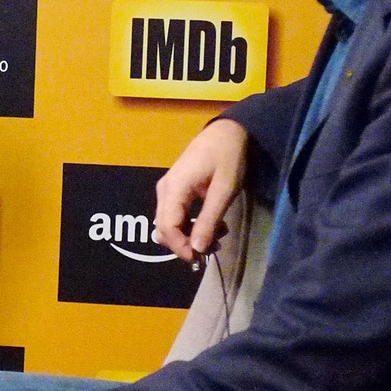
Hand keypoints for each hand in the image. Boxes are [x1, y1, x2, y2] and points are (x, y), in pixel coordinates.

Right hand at [155, 119, 248, 261]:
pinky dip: (189, 226)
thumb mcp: (224, 190)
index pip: (167, 227)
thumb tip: (198, 248)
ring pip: (167, 224)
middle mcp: (164, 190)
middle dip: (185, 244)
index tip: (201, 258)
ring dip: (188, 236)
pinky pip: (173, 215)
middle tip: (213, 248)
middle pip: (163, 229)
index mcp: (174, 189)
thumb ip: (209, 220)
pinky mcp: (174, 190)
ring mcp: (167, 189)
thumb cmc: (227, 158)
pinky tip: (211, 224)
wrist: (226, 132)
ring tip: (217, 236)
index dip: (181, 247)